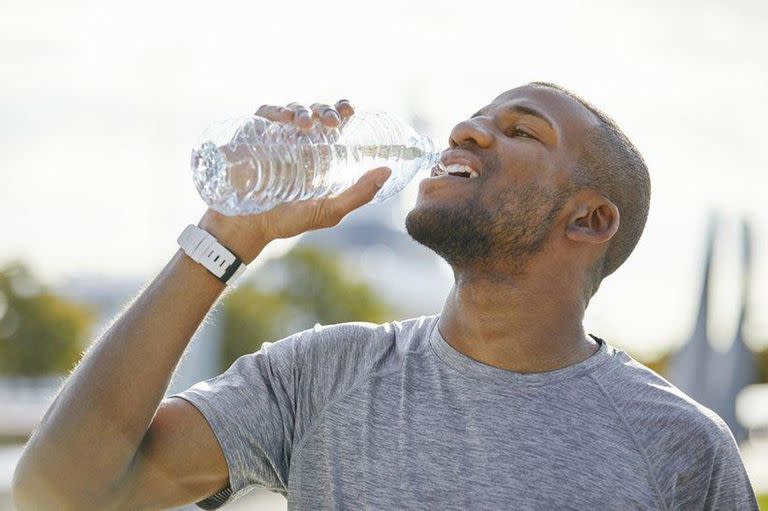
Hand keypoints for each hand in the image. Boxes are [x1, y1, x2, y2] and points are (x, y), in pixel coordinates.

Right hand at [198, 98, 389, 262]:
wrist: (246, 228)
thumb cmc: (286, 221)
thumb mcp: (328, 211)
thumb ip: (359, 194)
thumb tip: (387, 171)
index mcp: (317, 153)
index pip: (332, 122)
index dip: (341, 110)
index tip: (350, 111)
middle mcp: (296, 141)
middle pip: (314, 112)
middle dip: (325, 109)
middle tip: (331, 121)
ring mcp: (273, 137)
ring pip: (291, 110)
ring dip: (302, 110)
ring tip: (306, 124)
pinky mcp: (250, 136)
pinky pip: (263, 114)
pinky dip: (275, 111)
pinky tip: (285, 120)